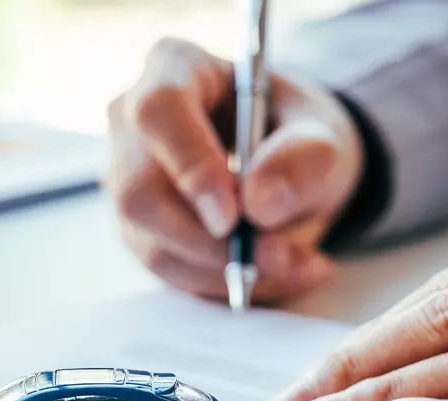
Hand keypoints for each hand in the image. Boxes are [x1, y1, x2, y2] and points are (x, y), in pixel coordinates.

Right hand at [104, 39, 363, 302]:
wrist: (288, 168)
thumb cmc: (296, 135)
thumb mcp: (321, 134)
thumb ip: (302, 159)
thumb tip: (258, 204)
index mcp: (173, 68)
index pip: (159, 113)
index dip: (190, 167)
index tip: (232, 217)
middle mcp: (131, 122)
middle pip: (140, 192)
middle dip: (210, 241)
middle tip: (278, 257)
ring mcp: (126, 180)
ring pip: (153, 243)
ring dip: (228, 271)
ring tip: (298, 266)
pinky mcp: (138, 230)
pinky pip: (170, 272)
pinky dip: (225, 285)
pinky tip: (274, 274)